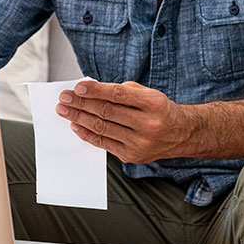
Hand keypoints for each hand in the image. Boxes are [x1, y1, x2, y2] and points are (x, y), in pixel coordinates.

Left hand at [56, 80, 186, 163]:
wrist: (180, 134)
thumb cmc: (158, 109)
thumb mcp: (147, 94)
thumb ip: (121, 91)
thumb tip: (89, 91)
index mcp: (153, 103)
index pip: (118, 95)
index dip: (96, 90)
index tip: (77, 87)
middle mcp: (148, 124)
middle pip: (107, 112)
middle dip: (81, 104)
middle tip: (63, 98)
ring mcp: (140, 143)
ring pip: (102, 128)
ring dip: (78, 118)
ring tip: (64, 110)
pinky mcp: (132, 156)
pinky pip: (104, 144)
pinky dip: (87, 134)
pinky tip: (75, 124)